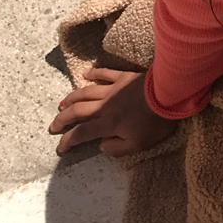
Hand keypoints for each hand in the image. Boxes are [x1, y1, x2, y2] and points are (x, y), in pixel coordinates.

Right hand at [48, 67, 176, 156]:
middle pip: (77, 111)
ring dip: (71, 98)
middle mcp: (105, 105)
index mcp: (108, 124)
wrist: (170, 94)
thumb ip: (117, 149)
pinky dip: (93, 73)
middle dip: (62, 119)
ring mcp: (113, 89)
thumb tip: (101, 145)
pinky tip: (86, 74)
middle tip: (53, 126)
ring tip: (62, 104)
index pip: (81, 134)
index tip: (59, 148)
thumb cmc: (156, 122)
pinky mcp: (123, 77)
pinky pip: (104, 73)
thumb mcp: (138, 145)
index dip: (67, 141)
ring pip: (85, 92)